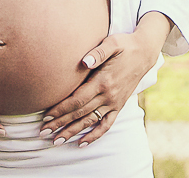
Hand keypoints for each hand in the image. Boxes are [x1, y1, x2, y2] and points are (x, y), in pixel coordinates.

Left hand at [41, 13, 170, 147]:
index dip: (60, 109)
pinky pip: (106, 125)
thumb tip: (84, 61)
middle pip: (80, 113)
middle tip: (43, 132)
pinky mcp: (119, 105)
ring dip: (72, 132)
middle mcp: (108, 95)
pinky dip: (94, 135)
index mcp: (103, 81)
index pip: (77, 100)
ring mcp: (114, 102)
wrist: (145, 52)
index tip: (45, 116)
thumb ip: (98, 52)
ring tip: (56, 141)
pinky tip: (82, 144)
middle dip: (60, 123)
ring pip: (90, 121)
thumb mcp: (113, 43)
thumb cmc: (125, 45)